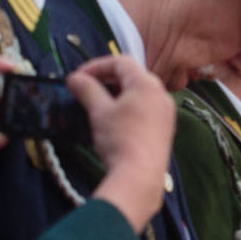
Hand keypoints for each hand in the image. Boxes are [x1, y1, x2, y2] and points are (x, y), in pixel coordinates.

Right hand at [70, 55, 179, 231]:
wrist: (140, 177)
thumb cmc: (120, 140)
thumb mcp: (99, 111)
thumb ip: (87, 90)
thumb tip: (75, 78)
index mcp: (147, 84)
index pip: (120, 62)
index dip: (96, 66)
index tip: (78, 77)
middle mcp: (162, 95)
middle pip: (131, 77)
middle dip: (105, 80)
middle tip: (85, 90)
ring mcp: (166, 114)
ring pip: (138, 95)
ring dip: (115, 95)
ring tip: (96, 106)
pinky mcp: (165, 131)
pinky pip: (145, 111)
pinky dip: (127, 110)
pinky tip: (112, 122)